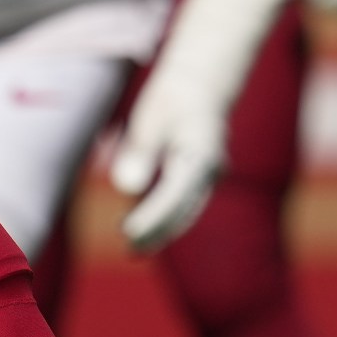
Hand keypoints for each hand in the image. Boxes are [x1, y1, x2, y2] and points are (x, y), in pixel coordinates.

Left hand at [109, 71, 228, 252]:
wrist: (199, 84)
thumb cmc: (171, 98)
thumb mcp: (150, 117)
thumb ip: (139, 151)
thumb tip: (124, 187)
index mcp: (202, 153)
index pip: (175, 194)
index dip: (153, 217)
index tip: (130, 233)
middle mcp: (212, 169)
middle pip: (185, 209)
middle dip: (159, 232)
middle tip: (130, 251)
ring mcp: (210, 176)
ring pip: (186, 210)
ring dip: (162, 231)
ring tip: (134, 251)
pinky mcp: (201, 179)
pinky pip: (184, 203)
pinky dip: (166, 218)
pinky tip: (144, 233)